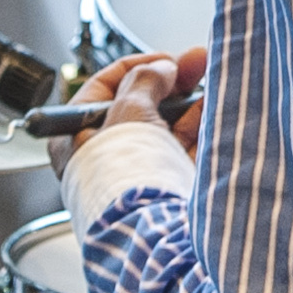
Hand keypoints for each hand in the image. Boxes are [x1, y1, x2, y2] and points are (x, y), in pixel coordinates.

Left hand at [44, 46, 208, 177]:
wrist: (152, 233)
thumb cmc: (124, 180)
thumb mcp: (129, 112)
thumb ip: (144, 81)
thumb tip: (160, 68)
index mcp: (76, 138)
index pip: (104, 89)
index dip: (137, 67)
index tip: (166, 59)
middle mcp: (106, 156)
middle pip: (141, 107)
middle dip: (172, 84)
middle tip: (198, 63)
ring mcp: (139, 173)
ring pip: (168, 128)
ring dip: (191, 105)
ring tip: (214, 85)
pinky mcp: (168, 188)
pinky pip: (187, 151)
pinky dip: (203, 130)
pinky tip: (216, 112)